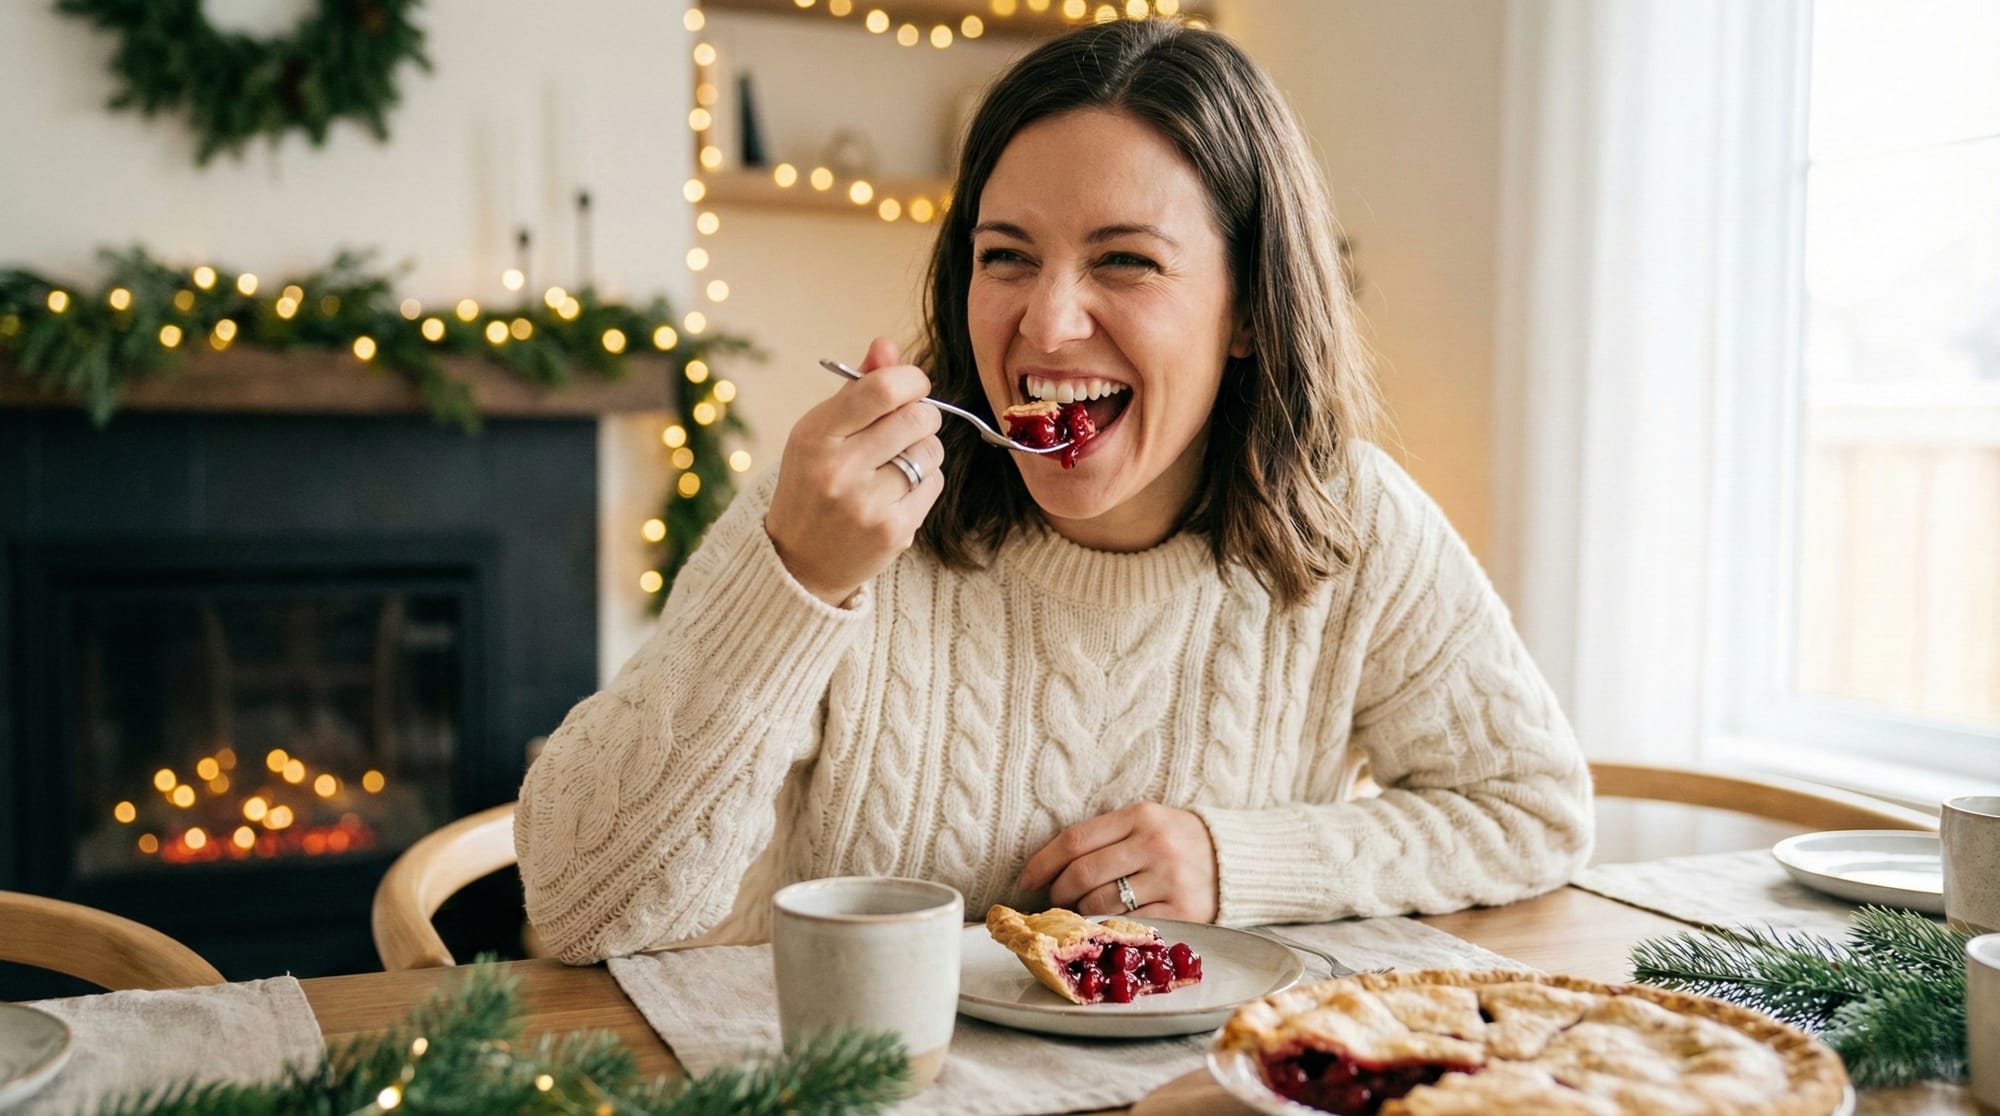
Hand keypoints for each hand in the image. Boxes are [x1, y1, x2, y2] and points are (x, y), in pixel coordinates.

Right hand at [765, 337, 944, 605]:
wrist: (799, 561)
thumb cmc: (813, 484)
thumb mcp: (820, 433)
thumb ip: (856, 388)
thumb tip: (887, 345)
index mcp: (815, 436)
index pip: (882, 389)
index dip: (911, 378)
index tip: (912, 385)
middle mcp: (839, 469)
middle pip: (918, 417)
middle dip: (923, 415)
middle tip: (909, 425)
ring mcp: (867, 503)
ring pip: (931, 450)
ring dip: (924, 451)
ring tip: (896, 465)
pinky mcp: (893, 530)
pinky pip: (934, 483)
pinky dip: (924, 482)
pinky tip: (897, 493)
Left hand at [1017, 803, 1218, 921]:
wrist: (1238, 861)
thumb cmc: (1179, 841)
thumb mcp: (1147, 822)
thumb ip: (1105, 837)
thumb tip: (1050, 867)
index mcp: (1141, 816)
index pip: (1075, 840)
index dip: (1043, 862)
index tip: (1027, 880)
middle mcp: (1156, 845)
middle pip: (1083, 874)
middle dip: (1058, 892)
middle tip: (1054, 900)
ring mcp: (1171, 880)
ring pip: (1101, 903)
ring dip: (1083, 912)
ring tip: (1085, 911)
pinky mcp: (1185, 912)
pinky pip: (1130, 924)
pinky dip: (1111, 927)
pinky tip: (1110, 923)